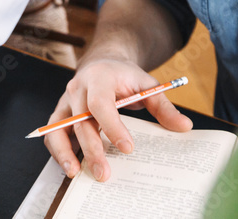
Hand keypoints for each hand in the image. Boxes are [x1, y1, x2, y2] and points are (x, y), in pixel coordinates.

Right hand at [44, 58, 191, 181]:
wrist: (103, 62)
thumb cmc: (124, 75)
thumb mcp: (147, 84)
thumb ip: (163, 106)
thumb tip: (184, 126)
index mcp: (99, 78)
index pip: (100, 104)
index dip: (112, 127)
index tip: (128, 148)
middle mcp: (77, 89)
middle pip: (79, 121)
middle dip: (91, 149)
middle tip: (104, 174)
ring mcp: (65, 101)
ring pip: (58, 128)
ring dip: (64, 152)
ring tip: (76, 173)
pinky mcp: (60, 113)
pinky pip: (53, 134)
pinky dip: (58, 151)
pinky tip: (71, 167)